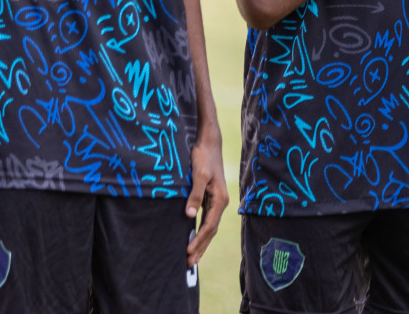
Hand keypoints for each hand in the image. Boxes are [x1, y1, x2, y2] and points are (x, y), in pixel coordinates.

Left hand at [184, 128, 228, 266]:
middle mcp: (220, 202)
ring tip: (192, 257)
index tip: (188, 252)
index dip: (198, 240)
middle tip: (189, 264)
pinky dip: (201, 231)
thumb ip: (194, 196)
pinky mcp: (211, 198)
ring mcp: (217, 201)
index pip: (209, 226)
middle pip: (211, 230)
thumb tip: (189, 216)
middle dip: (201, 247)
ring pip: (210, 227)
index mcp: (219, 199)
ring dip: (202, 242)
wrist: (209, 143)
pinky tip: (194, 237)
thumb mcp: (198, 176)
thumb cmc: (203, 157)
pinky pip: (207, 220)